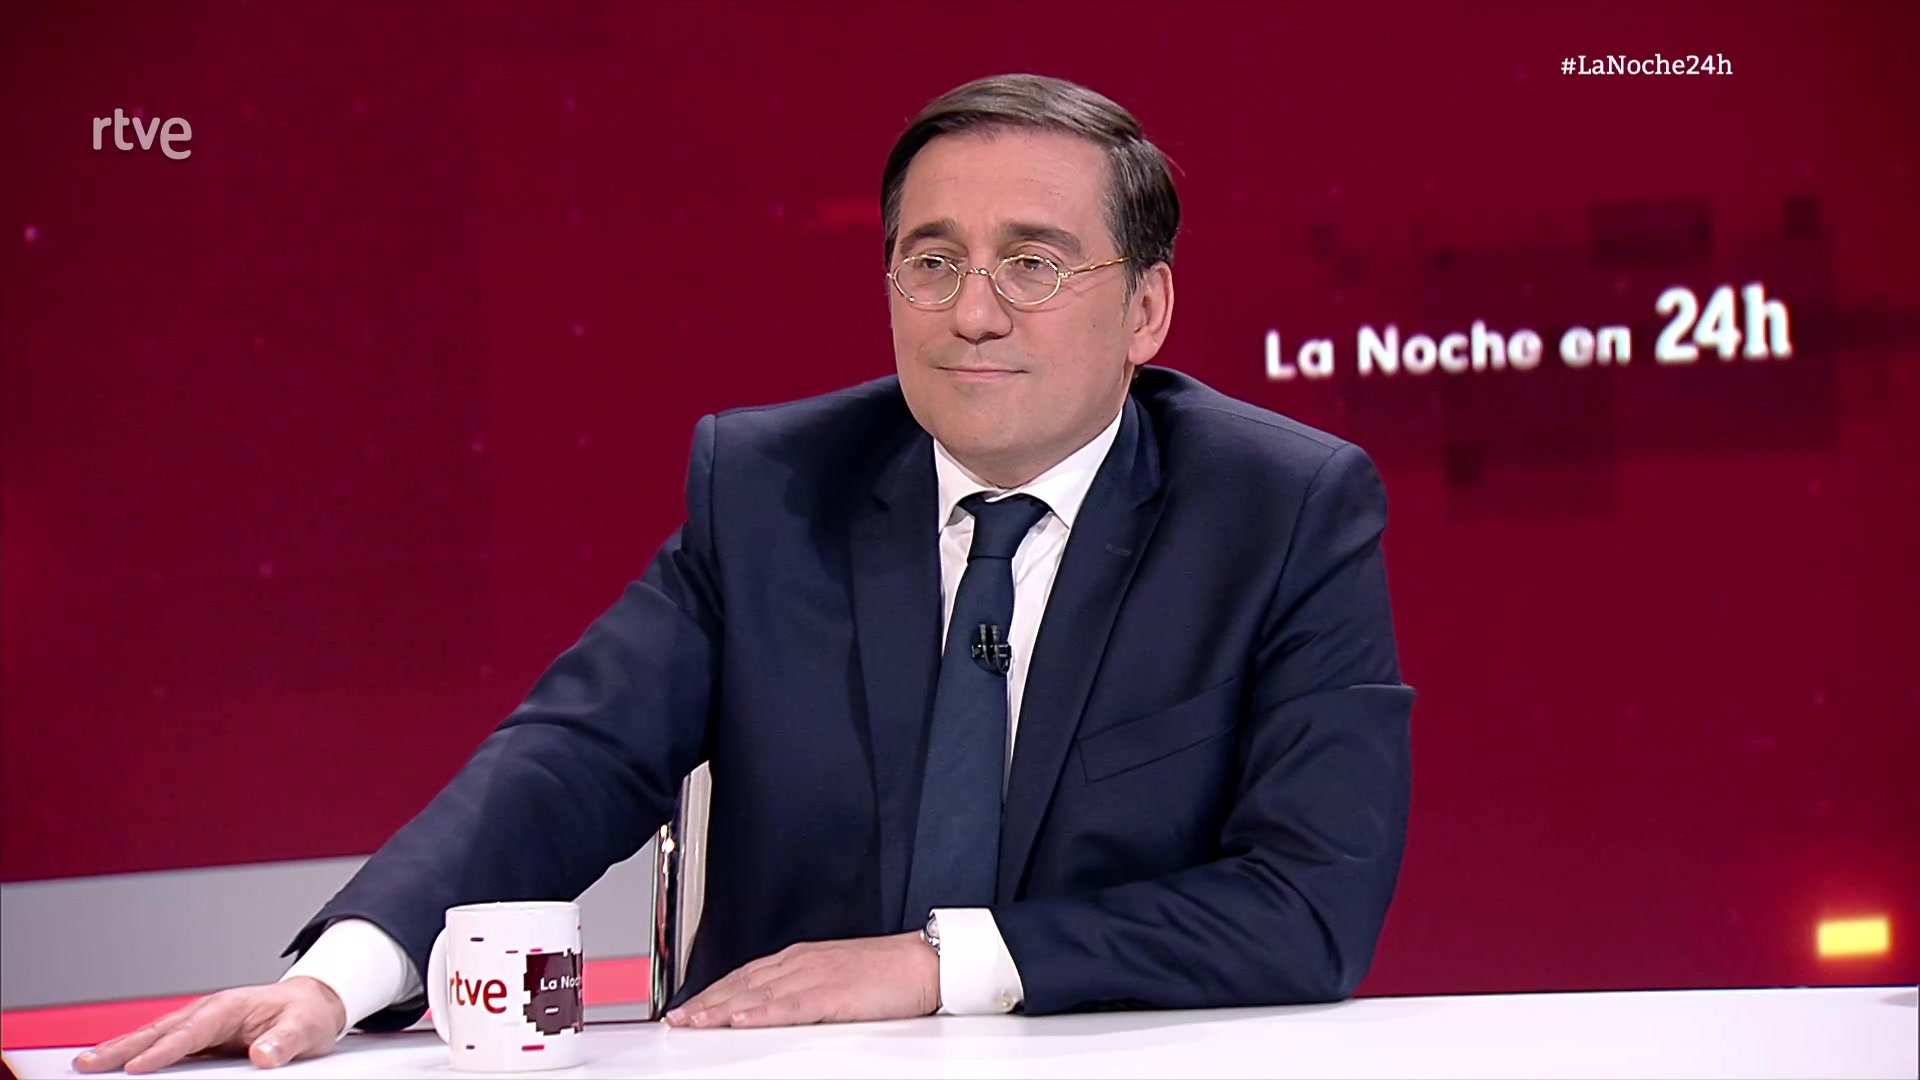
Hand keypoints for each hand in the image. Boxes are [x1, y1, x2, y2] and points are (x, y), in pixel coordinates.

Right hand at [72, 976, 347, 1073]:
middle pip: (160, 1031)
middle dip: (123, 1047)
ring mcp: (201, 1025)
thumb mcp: (306, 1028)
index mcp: (230, 1007)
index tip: (137, 1066)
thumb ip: (285, 1042)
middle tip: (88, 1063)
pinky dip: (136, 1053)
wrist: (311, 1003)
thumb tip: (263, 1055)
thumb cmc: (306, 1014)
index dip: (164, 1050)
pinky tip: (115, 1065)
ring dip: (120, 1049)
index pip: (192, 1031)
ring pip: (154, 1036)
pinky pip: (163, 1046)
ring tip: (87, 1064)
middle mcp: (209, 1012)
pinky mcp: (200, 1038)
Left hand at [664, 931, 938, 1027]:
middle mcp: (801, 964)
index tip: (688, 1008)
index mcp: (800, 959)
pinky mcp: (833, 994)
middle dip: (706, 1004)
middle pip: (742, 985)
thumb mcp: (834, 977)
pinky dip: (762, 1013)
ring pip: (757, 995)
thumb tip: (771, 1008)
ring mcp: (815, 977)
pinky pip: (790, 1006)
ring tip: (694, 1022)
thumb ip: (802, 990)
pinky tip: (741, 1020)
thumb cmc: (886, 972)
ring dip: (722, 1009)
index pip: (745, 977)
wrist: (924, 962)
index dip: (713, 994)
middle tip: (677, 1020)